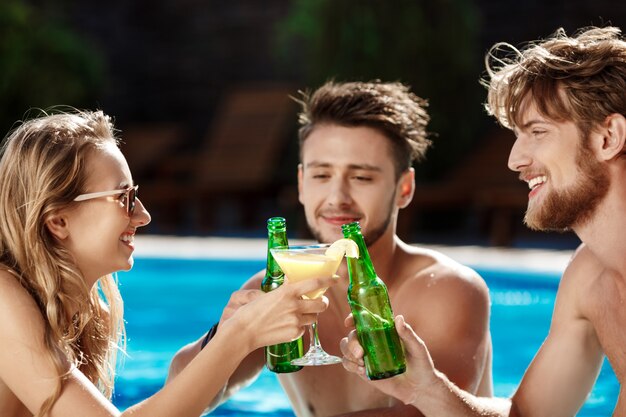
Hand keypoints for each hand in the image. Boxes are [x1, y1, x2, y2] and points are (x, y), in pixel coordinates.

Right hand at [222, 275, 336, 350]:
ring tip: (298, 314)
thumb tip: (293, 282)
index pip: (315, 283)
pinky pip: (304, 329)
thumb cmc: (252, 311)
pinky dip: (300, 326)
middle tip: (319, 301)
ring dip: (311, 315)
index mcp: (288, 292)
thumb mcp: (270, 294)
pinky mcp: (294, 333)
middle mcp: (294, 305)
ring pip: (314, 317)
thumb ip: (285, 290)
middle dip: (322, 302)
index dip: (328, 280)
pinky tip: (288, 325)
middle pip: (321, 304)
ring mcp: (295, 320)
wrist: (244, 332)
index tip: (335, 278)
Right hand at [340, 314, 436, 405]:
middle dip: (351, 342)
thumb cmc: (421, 363)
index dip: (353, 318)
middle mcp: (371, 341)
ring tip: (361, 364)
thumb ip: (408, 334)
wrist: (420, 387)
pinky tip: (361, 370)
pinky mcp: (364, 370)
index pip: (363, 320)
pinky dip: (350, 365)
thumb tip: (398, 318)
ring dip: (349, 353)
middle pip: (352, 335)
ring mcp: (366, 355)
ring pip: (346, 349)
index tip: (349, 322)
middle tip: (359, 353)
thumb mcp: (417, 347)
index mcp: (383, 331)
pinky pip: (349, 364)